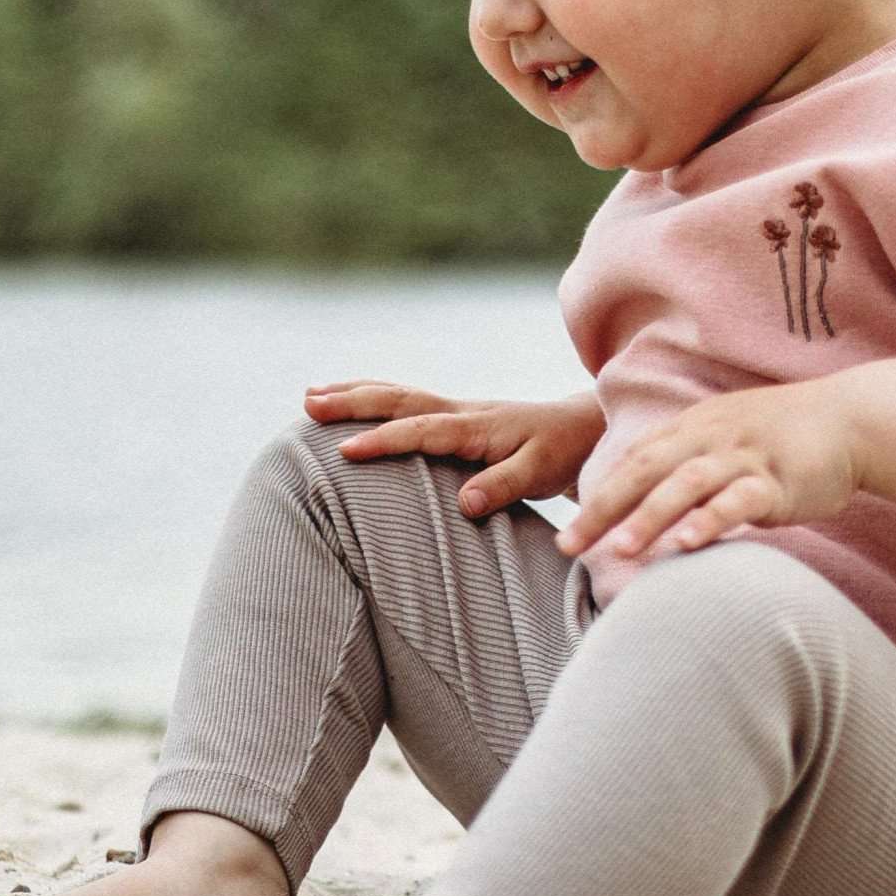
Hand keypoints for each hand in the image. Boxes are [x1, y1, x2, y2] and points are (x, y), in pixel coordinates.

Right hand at [304, 381, 604, 517]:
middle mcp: (462, 412)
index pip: (421, 431)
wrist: (587, 428)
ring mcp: (458, 411)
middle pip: (399, 400)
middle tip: (308, 404)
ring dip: (356, 394)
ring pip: (398, 396)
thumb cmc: (566, 452)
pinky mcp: (458, 418)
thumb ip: (505, 485)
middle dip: (352, 402)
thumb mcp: (543, 472)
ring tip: (311, 395)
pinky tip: (355, 401)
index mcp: (477, 427)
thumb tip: (465, 501)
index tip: (345, 451)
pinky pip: (408, 403)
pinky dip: (377, 398)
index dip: (384, 441)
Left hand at [553, 379, 859, 561]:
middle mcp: (709, 437)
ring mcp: (742, 457)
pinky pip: (739, 500)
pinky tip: (688, 544)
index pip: (633, 462)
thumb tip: (643, 504)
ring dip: (650, 517)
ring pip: (685, 485)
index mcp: (691, 429)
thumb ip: (686, 464)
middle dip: (604, 509)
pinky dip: (711, 520)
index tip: (567, 535)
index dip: (597, 496)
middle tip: (570, 545)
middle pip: (645, 471)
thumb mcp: (725, 440)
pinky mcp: (777, 479)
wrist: (850, 419)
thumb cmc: (782, 438)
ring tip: (619, 550)